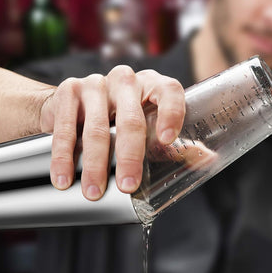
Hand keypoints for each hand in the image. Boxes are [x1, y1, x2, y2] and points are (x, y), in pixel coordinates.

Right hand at [39, 66, 185, 200]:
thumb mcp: (148, 127)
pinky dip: (64, 156)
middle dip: (129, 157)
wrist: (74, 105)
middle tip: (127, 186)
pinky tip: (64, 177)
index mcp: (152, 85)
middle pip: (131, 120)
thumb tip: (208, 159)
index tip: (168, 140)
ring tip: (93, 191)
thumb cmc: (120, 120)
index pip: (170, 91)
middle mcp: (126, 81)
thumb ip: (174, 145)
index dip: (172, 113)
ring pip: (96, 128)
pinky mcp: (68, 91)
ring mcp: (95, 84)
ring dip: (94, 164)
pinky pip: (65, 127)